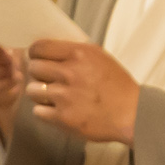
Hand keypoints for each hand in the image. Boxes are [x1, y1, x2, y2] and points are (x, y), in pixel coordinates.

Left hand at [23, 38, 138, 144]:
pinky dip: (45, 112)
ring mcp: (65, 96)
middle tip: (48, 80)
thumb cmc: (118, 87)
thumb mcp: (100, 58)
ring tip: (53, 97)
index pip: (39, 47)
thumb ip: (75, 52)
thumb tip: (48, 50)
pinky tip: (57, 111)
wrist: (132, 114)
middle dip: (38, 74)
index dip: (35, 54)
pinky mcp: (63, 118)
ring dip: (39, 94)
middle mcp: (70, 73)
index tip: (38, 59)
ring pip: (32, 90)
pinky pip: (38, 111)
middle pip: (33, 68)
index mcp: (79, 54)